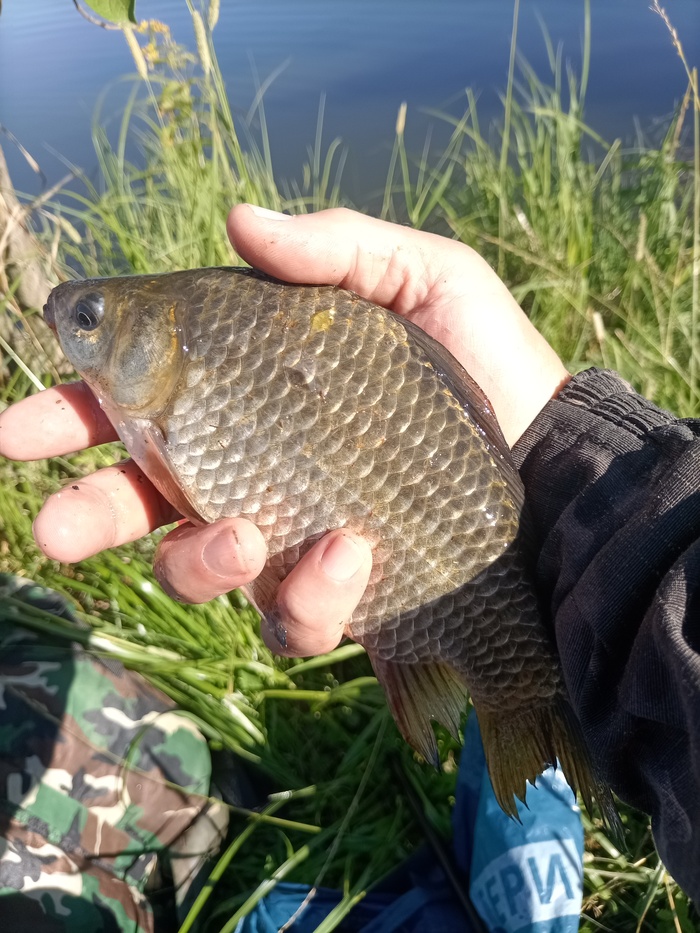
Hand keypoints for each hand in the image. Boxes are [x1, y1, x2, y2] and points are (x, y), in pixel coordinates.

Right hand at [0, 207, 567, 655]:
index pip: (146, 401)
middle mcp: (256, 472)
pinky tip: (350, 552)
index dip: (80, 407)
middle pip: (143, 501)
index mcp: (256, 396)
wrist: (557, 463)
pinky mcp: (338, 600)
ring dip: (200, 561)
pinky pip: (292, 618)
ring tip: (244, 534)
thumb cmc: (490, 367)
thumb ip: (337, 246)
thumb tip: (237, 218)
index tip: (30, 422)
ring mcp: (290, 542)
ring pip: (199, 571)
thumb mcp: (427, 280)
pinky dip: (309, 593)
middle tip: (56, 527)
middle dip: (88, 513)